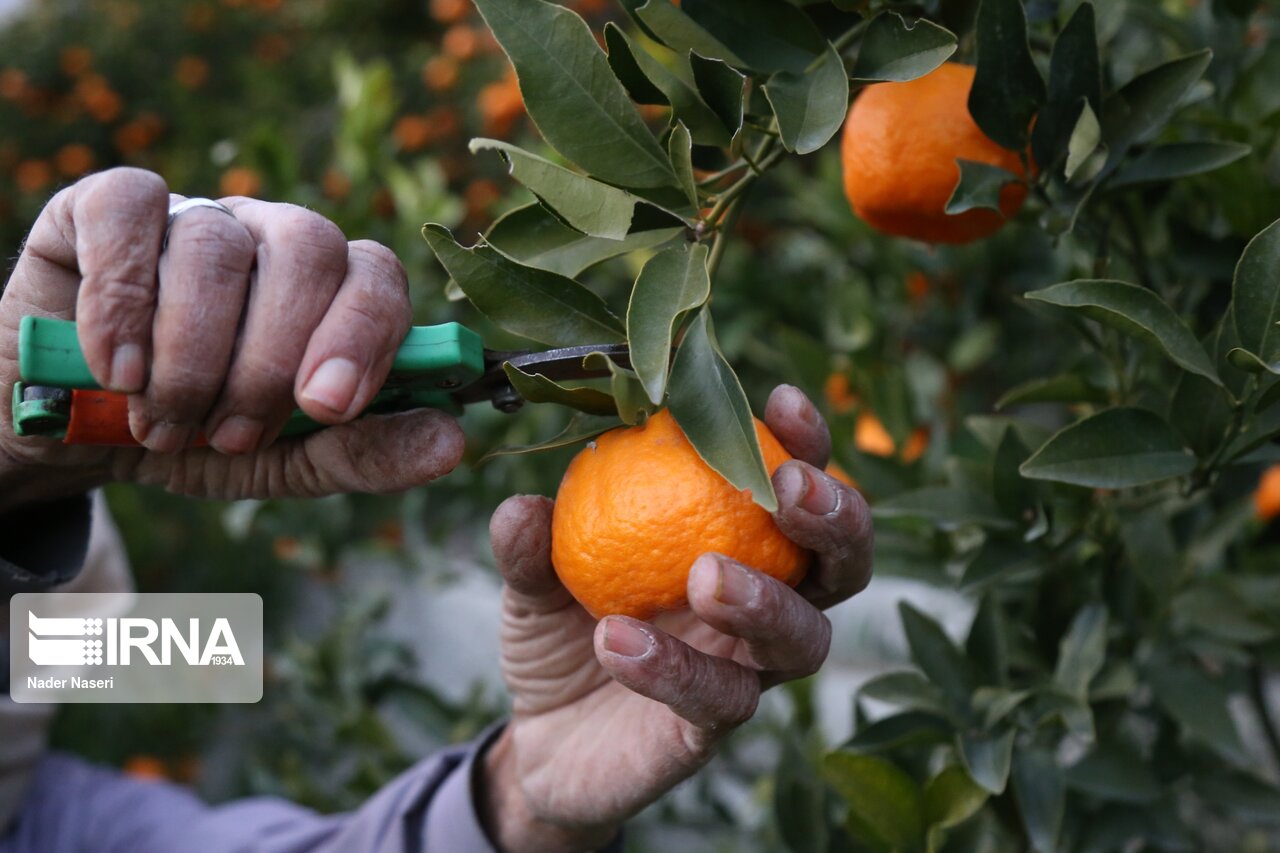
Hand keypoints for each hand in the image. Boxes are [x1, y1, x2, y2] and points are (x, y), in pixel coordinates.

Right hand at [0, 168, 463, 511]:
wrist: (74, 429)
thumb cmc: (198, 436)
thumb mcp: (284, 463)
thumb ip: (363, 453)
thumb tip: (453, 444)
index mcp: (331, 291)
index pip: (378, 278)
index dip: (362, 336)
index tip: (325, 408)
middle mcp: (272, 240)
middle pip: (309, 250)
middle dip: (272, 359)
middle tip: (232, 434)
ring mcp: (195, 215)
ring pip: (216, 247)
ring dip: (193, 353)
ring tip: (166, 425)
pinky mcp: (108, 206)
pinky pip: (129, 214)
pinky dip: (124, 301)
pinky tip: (119, 369)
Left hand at [481, 385, 872, 851]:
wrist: (540, 739)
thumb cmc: (562, 631)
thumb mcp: (534, 578)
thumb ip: (533, 543)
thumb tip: (524, 504)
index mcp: (737, 542)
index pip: (795, 487)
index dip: (805, 444)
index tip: (782, 400)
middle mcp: (763, 606)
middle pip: (843, 564)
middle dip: (834, 518)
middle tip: (787, 487)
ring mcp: (746, 671)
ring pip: (802, 638)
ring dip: (764, 599)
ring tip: (704, 574)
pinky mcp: (712, 732)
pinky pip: (717, 700)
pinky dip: (673, 667)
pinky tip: (616, 641)